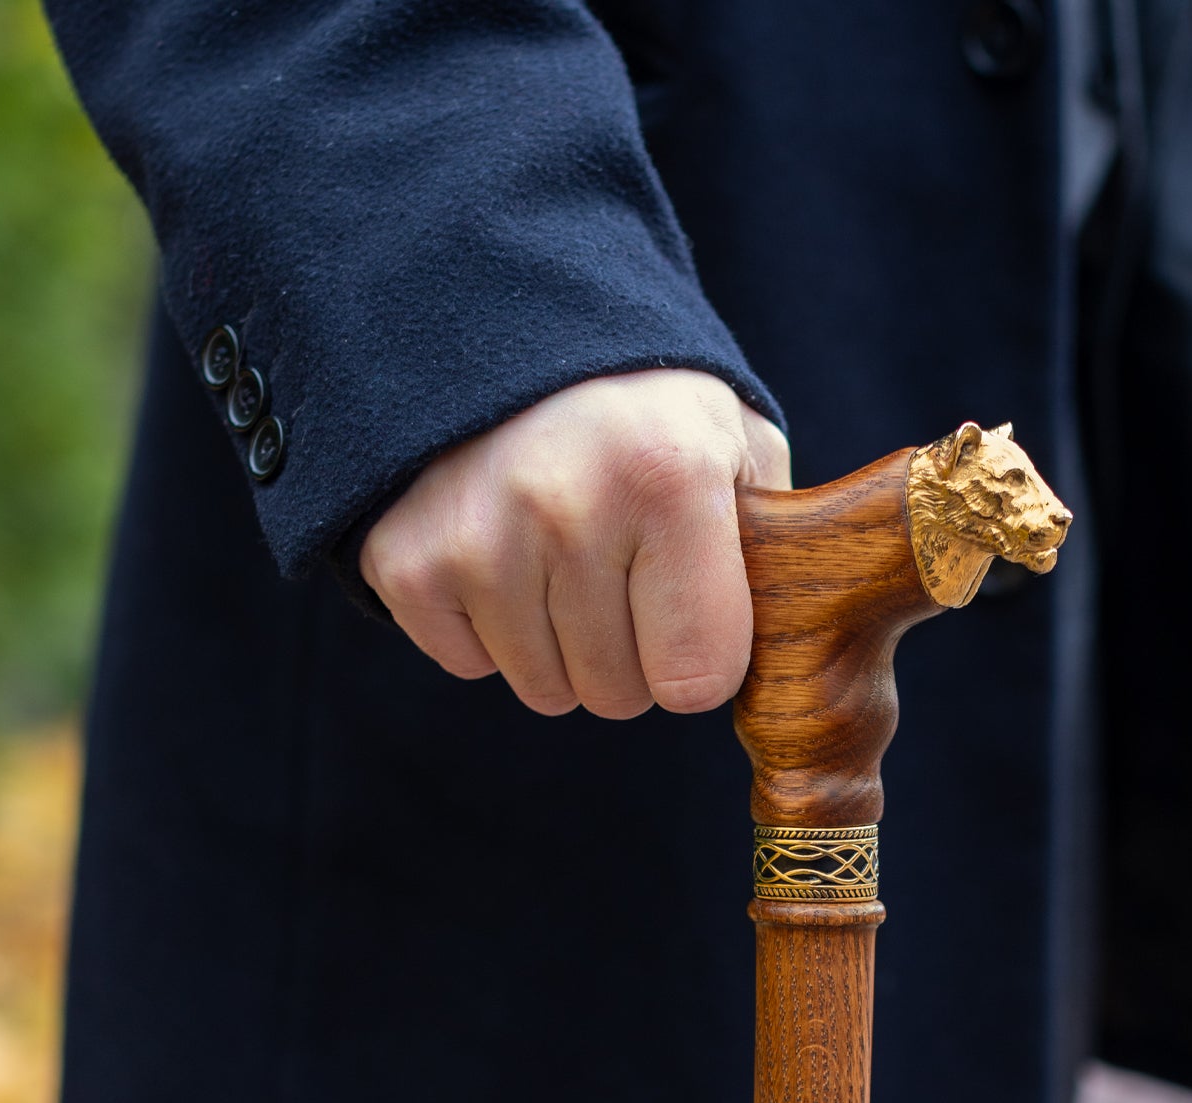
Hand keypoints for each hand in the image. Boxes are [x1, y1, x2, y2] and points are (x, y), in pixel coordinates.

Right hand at [361, 369, 790, 717]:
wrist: (506, 318)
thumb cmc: (648, 407)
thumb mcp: (739, 447)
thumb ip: (770, 553)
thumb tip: (785, 663)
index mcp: (669, 480)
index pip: (698, 681)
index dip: (702, 656)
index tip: (694, 604)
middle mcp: (566, 509)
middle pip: (618, 695)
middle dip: (630, 653)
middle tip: (621, 567)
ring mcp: (476, 538)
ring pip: (544, 689)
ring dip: (560, 644)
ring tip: (560, 553)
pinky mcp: (406, 560)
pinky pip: (469, 663)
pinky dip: (488, 626)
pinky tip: (502, 551)